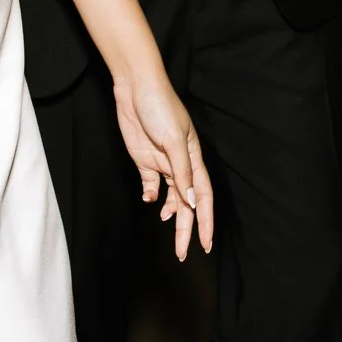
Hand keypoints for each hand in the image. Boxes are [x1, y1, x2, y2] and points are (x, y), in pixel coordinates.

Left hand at [112, 68, 214, 262]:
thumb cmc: (160, 107)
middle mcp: (180, 164)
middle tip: (183, 253)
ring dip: (172, 214)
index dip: (205, 221)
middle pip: (187, 203)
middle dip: (187, 227)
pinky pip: (151, 185)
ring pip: (171, 197)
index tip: (206, 244)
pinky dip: (153, 196)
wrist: (135, 88)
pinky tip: (151, 201)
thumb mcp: (173, 140)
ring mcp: (162, 162)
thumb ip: (182, 173)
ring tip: (169, 228)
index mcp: (194, 159)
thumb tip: (192, 202)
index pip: (203, 197)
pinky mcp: (145, 160)